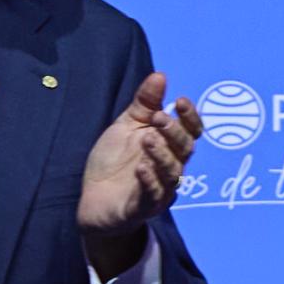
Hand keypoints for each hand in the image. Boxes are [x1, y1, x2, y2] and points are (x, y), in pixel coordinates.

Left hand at [80, 70, 201, 236]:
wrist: (93, 200)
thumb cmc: (114, 162)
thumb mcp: (126, 126)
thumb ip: (144, 103)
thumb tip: (160, 75)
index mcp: (168, 146)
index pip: (190, 131)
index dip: (190, 117)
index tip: (180, 101)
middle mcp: (169, 167)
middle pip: (184, 150)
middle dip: (174, 133)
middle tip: (158, 118)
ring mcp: (159, 189)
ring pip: (172, 173)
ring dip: (163, 155)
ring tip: (148, 139)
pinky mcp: (143, 208)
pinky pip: (153, 195)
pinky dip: (149, 181)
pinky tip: (140, 168)